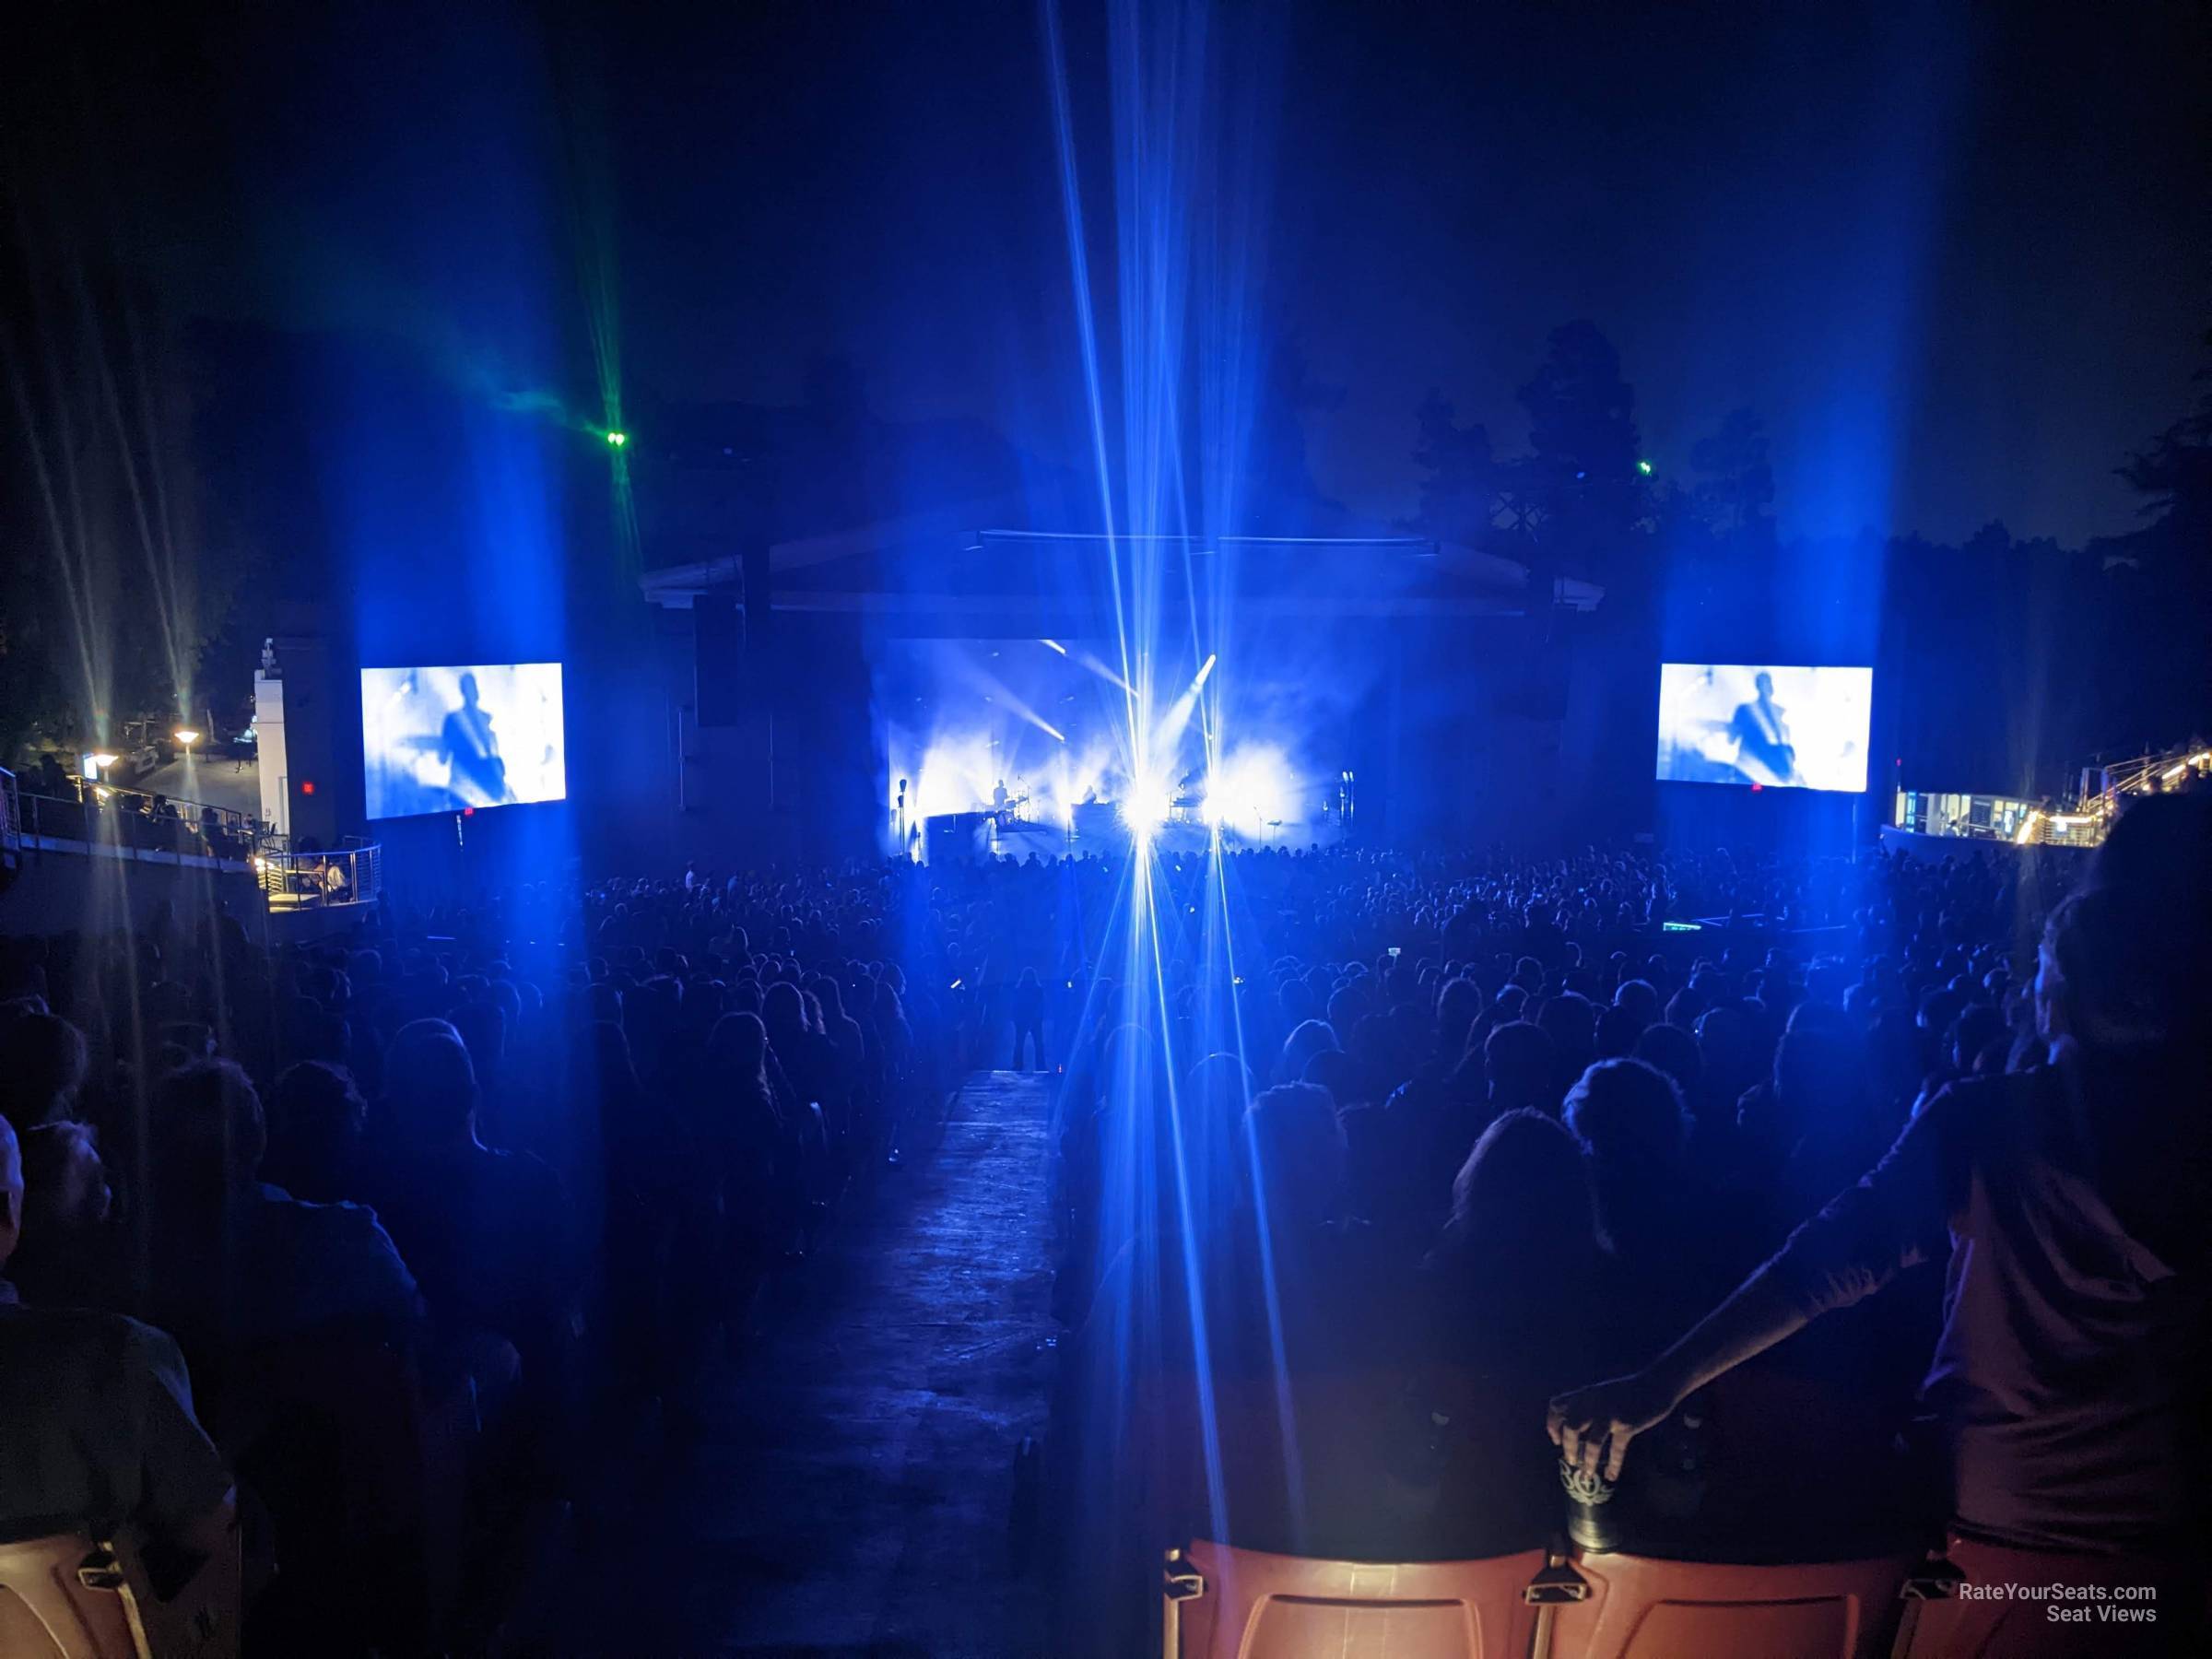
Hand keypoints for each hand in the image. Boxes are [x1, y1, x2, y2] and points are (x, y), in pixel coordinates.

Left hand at [1546, 1371, 1676, 1483]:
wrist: (1654, 1385)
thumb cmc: (1627, 1390)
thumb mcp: (1600, 1392)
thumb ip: (1587, 1405)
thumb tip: (1574, 1428)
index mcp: (1584, 1394)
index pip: (1557, 1405)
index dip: (1552, 1424)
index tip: (1556, 1440)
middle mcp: (1592, 1403)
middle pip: (1571, 1426)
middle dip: (1568, 1445)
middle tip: (1570, 1460)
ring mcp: (1609, 1414)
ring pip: (1592, 1441)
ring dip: (1588, 1460)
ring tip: (1586, 1474)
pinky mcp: (1627, 1425)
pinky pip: (1617, 1449)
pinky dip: (1614, 1464)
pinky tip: (1612, 1476)